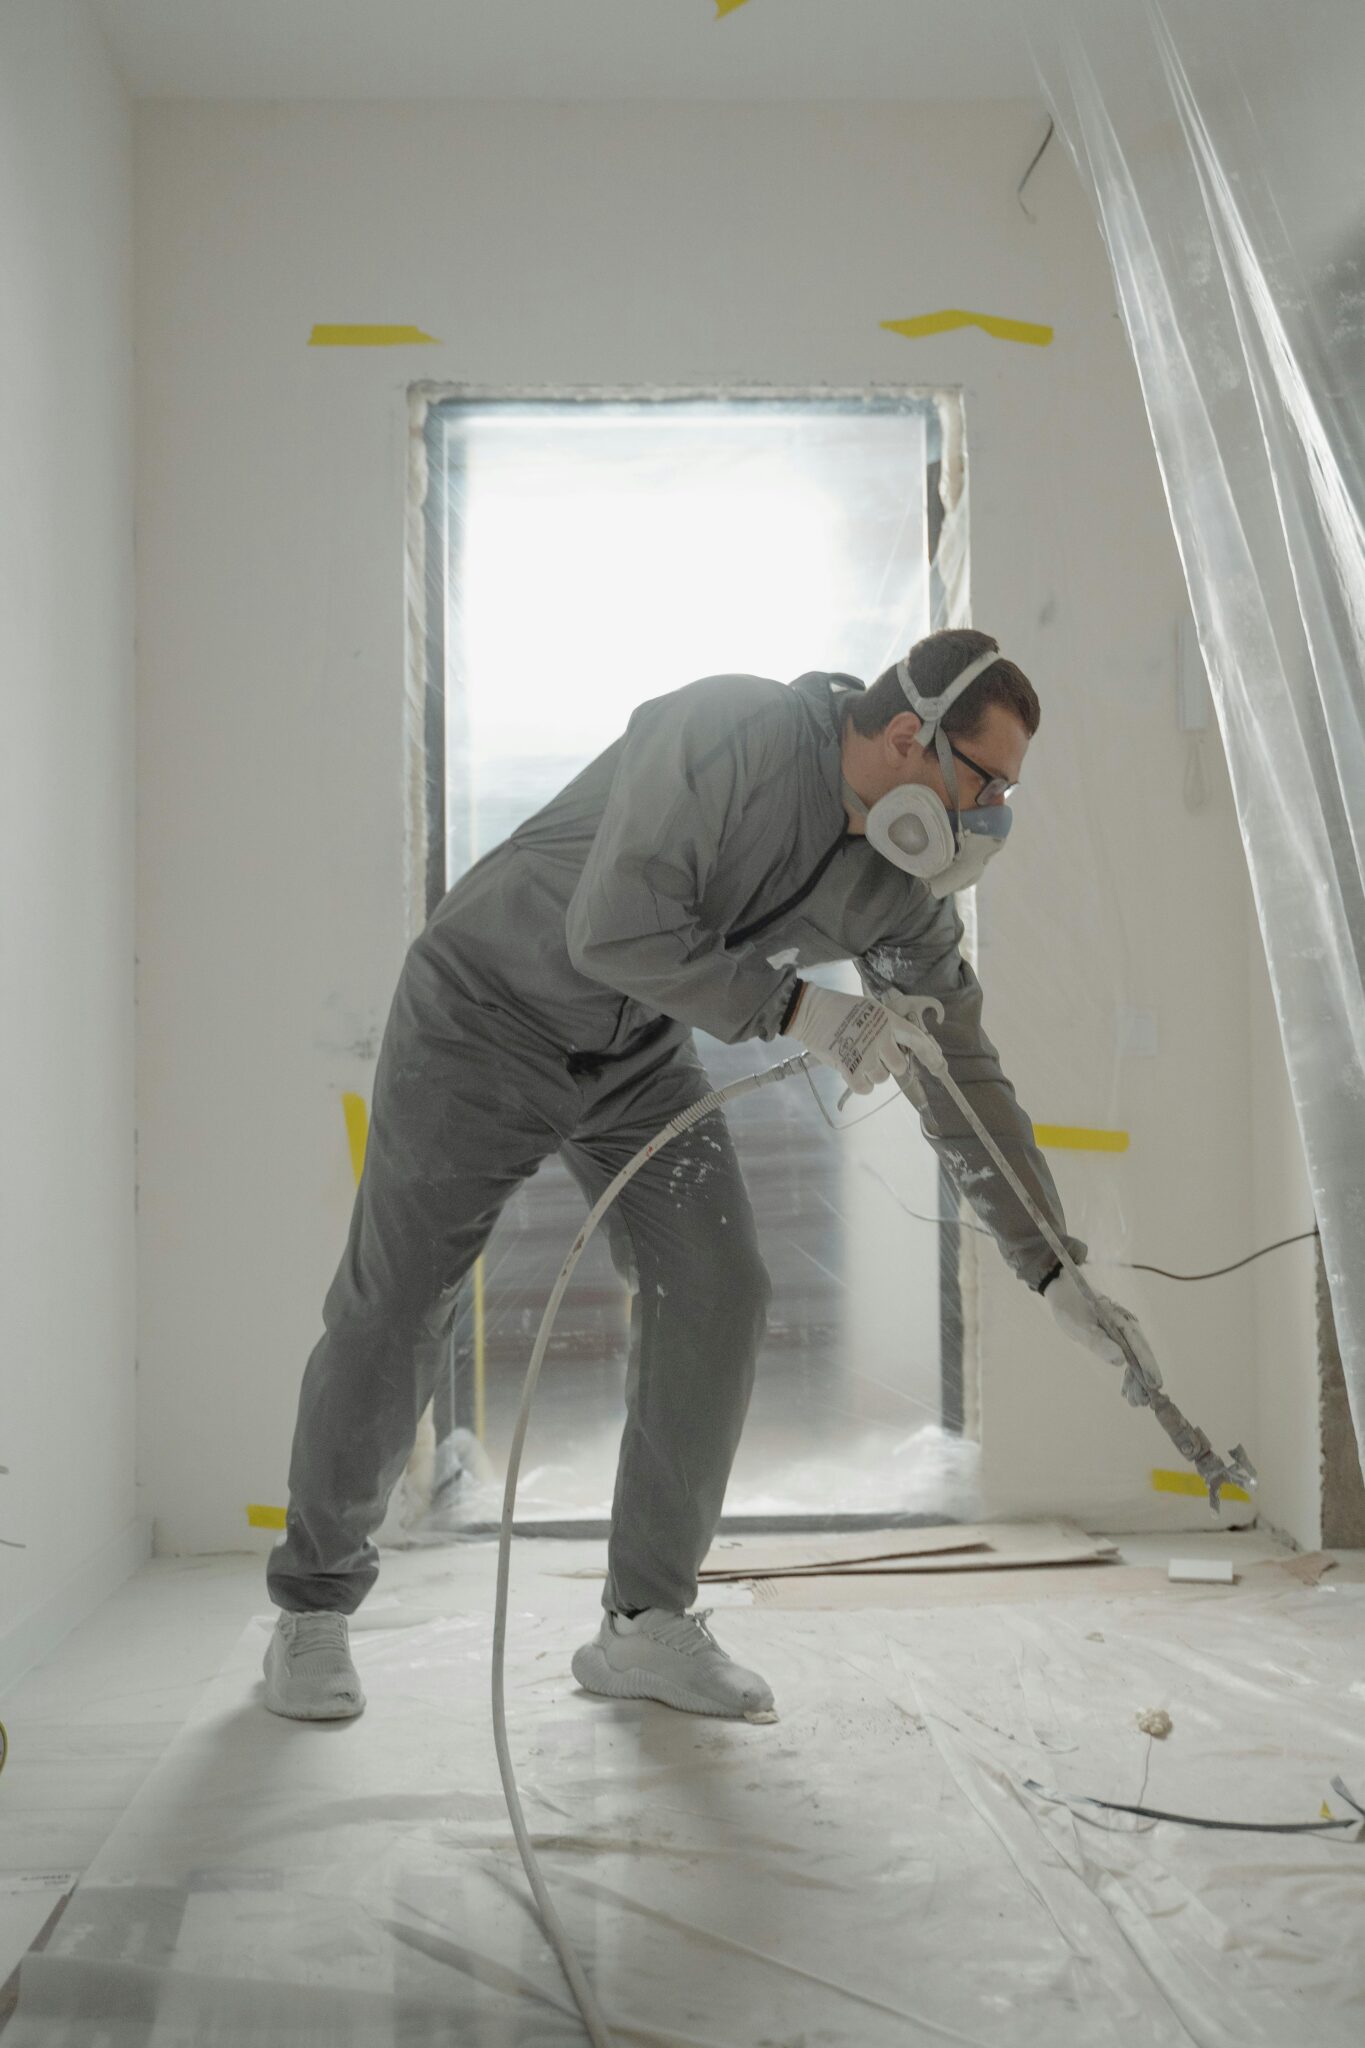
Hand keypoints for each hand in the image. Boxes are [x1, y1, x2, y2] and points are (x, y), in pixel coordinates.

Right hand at [785, 983, 923, 1095]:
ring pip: (881, 1078)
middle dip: (888, 1064)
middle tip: (873, 1055)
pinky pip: (865, 1088)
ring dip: (871, 1073)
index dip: (930, 1054)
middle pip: (899, 1066)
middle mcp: (882, 1038)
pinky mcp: (850, 1067)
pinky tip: (851, 1070)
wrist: (811, 1011)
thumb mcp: (870, 1010)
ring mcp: (866, 1054)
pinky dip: (860, 1083)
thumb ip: (887, 1027)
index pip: (917, 1039)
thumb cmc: (839, 1008)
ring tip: (856, 1057)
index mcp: (888, 1021)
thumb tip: (901, 1048)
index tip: (940, 1065)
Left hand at [1044, 1267, 1162, 1406]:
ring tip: (1136, 1402)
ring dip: (1136, 1379)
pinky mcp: (1117, 1336)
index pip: (1140, 1348)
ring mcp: (1123, 1331)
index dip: (1148, 1368)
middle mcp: (1127, 1325)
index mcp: (1121, 1321)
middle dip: (1143, 1379)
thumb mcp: (1079, 1327)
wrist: (1064, 1290)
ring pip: (1135, 1358)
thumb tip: (1120, 1361)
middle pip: (1141, 1355)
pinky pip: (1127, 1356)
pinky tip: (1127, 1389)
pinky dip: (1128, 1372)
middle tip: (1143, 1403)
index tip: (1155, 1386)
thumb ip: (1098, 1343)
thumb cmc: (1070, 1307)